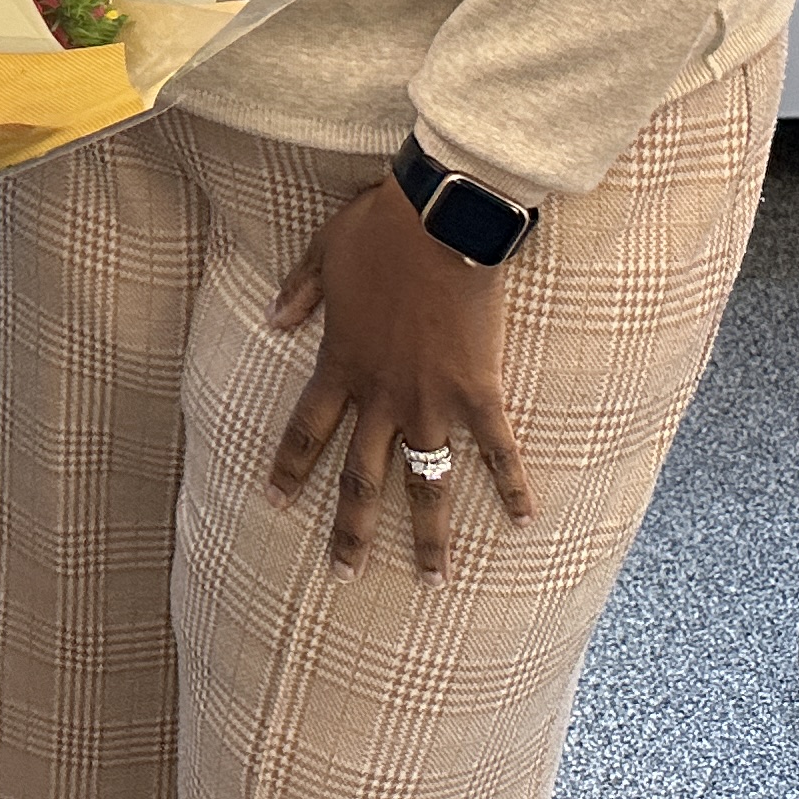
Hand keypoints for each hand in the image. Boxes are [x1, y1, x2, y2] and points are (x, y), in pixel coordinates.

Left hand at [266, 176, 535, 582]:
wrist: (441, 219)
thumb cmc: (380, 229)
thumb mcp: (322, 253)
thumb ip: (298, 293)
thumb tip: (272, 319)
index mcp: (340, 365)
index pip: (306, 431)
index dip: (289, 470)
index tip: (274, 503)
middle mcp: (381, 395)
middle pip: (361, 478)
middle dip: (351, 531)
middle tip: (342, 574)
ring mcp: (431, 399)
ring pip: (426, 481)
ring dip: (429, 534)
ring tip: (432, 578)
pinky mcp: (478, 391)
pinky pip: (498, 450)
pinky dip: (512, 485)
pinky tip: (526, 521)